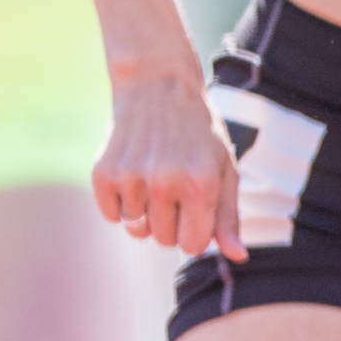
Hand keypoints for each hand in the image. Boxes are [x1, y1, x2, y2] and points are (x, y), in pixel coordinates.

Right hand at [94, 67, 244, 262]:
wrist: (157, 83)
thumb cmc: (198, 130)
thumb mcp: (224, 166)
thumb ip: (230, 215)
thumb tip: (237, 257)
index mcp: (201, 183)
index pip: (193, 246)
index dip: (195, 233)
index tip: (195, 211)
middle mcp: (165, 183)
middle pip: (164, 241)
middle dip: (171, 222)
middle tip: (175, 186)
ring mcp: (131, 178)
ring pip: (136, 230)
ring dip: (146, 212)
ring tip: (154, 176)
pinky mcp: (103, 174)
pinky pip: (111, 216)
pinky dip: (120, 203)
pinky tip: (132, 173)